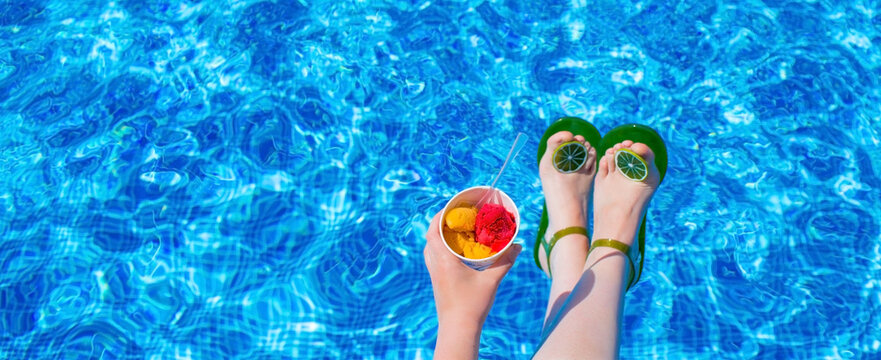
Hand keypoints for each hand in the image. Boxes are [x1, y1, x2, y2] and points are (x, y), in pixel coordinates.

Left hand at [424, 210, 521, 358]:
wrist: (458, 328)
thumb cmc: (472, 305)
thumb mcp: (491, 281)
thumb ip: (505, 262)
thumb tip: (518, 246)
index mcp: (444, 260)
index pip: (433, 230)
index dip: (439, 215)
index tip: (450, 207)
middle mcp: (435, 264)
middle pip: (430, 236)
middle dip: (440, 223)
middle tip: (456, 216)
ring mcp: (434, 273)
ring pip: (430, 247)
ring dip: (439, 235)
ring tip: (456, 230)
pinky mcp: (437, 280)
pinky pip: (434, 257)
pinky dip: (441, 247)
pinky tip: (456, 250)